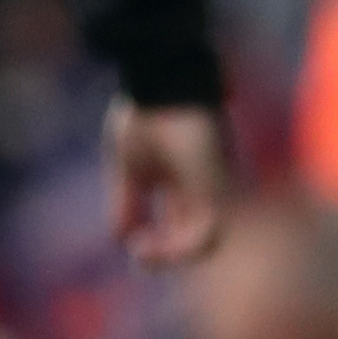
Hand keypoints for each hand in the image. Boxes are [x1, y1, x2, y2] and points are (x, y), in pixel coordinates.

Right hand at [104, 100, 230, 269]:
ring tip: (142, 254)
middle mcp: (203, 187)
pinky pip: (211, 231)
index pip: (178, 225)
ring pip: (204, 239)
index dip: (157, 243)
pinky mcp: (218, 184)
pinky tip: (153, 244)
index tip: (132, 246)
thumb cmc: (145, 114)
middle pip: (192, 236)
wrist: (160, 83)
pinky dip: (183, 247)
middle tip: (138, 255)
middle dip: (164, 254)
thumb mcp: (128, 167)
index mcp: (183, 181)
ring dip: (172, 255)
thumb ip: (126, 202)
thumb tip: (120, 238)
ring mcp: (214, 185)